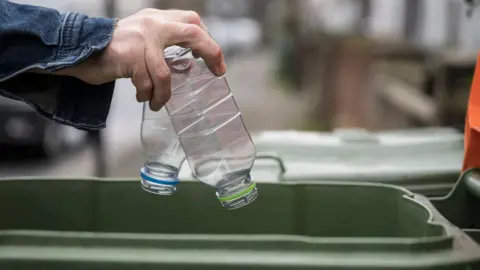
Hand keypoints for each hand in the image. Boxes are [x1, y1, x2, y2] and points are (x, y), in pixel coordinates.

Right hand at [58, 9, 225, 110]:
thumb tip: (189, 64)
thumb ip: (164, 45)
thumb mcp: (142, 39)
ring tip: (158, 102)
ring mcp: (141, 39)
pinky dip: (147, 95)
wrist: (79, 50)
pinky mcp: (129, 56)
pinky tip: (143, 98)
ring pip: (165, 73)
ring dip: (163, 94)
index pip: (192, 21)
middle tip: (217, 72)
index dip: (207, 39)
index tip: (213, 59)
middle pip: (192, 32)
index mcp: (157, 19)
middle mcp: (152, 24)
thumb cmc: (113, 50)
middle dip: (211, 52)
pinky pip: (147, 83)